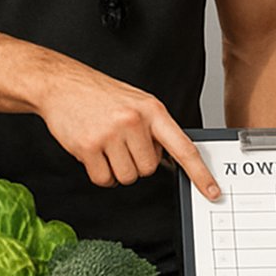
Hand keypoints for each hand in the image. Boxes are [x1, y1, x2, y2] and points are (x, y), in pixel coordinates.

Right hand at [36, 62, 220, 198]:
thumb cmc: (102, 94)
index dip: (200, 172)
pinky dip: (101, 174)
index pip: (183, 147)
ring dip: (118, 169)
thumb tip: (173, 157)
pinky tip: (95, 153)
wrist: (64, 84)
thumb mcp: (138, 102)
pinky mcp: (89, 147)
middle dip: (137, 162)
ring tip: (109, 145)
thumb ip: (156, 128)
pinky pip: (104, 180)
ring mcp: (112, 134)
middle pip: (149, 169)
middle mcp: (135, 121)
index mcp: (153, 110)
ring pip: (128, 177)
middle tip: (124, 143)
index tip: (212, 190)